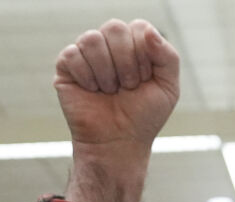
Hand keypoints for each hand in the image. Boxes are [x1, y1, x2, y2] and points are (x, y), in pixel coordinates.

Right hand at [55, 19, 180, 201]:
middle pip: (114, 28)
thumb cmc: (144, 116)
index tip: (145, 80)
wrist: (119, 142)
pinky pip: (72, 55)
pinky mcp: (66, 66)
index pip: (138, 28)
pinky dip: (87, 78)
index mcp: (135, 45)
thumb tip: (148, 31)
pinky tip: (92, 91)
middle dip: (126, 63)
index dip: (144, 55)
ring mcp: (87, 53)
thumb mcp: (168, 88)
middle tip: (128, 87)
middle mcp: (110, 44)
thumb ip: (168, 57)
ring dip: (107, 72)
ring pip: (91, 39)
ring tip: (110, 91)